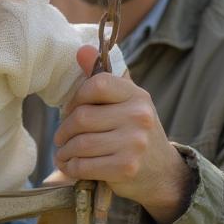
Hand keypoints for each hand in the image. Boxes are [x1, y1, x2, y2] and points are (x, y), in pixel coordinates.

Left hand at [53, 46, 194, 223]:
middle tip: (61, 138)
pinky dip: (71, 167)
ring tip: (63, 154)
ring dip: (64, 151)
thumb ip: (102, 78)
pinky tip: (71, 166)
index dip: (76, 98)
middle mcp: (139, 116)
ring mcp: (134, 143)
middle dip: (64, 130)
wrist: (162, 173)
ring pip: (80, 143)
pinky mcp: (126, 167)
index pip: (97, 83)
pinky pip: (84, 165)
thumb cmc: (135, 133)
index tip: (71, 110)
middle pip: (82, 117)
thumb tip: (82, 50)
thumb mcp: (126, 103)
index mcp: (137, 95)